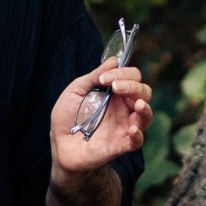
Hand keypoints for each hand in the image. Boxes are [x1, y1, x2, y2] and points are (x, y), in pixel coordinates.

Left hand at [49, 57, 152, 176]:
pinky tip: (132, 129)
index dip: (123, 73)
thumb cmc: (67, 117)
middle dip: (133, 86)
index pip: (132, 77)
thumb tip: (114, 60)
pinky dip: (138, 134)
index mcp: (115, 93)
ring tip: (137, 104)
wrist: (59, 144)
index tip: (104, 78)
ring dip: (145, 108)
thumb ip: (93, 77)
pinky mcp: (120, 145)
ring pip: (146, 115)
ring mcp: (124, 126)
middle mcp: (123, 108)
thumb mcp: (75, 91)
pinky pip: (137, 141)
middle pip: (144, 92)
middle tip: (116, 87)